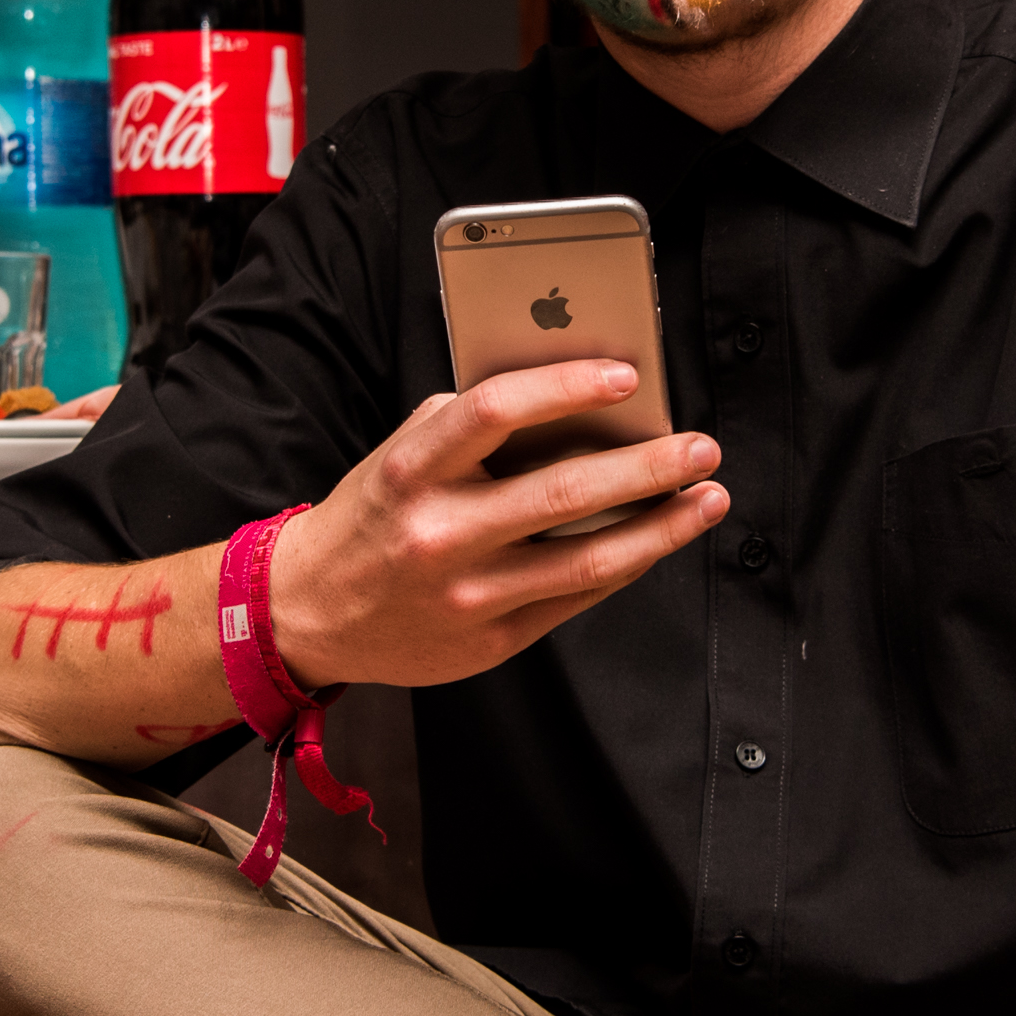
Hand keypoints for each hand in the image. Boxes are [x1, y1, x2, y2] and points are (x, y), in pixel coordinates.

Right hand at [267, 362, 724, 691]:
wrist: (309, 612)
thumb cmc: (373, 517)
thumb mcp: (400, 455)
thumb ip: (469, 426)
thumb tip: (572, 400)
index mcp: (413, 470)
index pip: (495, 411)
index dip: (567, 386)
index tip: (628, 375)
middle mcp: (440, 533)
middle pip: (565, 492)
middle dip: (649, 466)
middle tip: (701, 447)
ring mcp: (468, 593)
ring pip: (589, 558)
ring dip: (662, 527)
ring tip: (706, 499)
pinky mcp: (492, 640)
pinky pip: (578, 596)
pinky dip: (627, 563)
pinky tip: (658, 539)